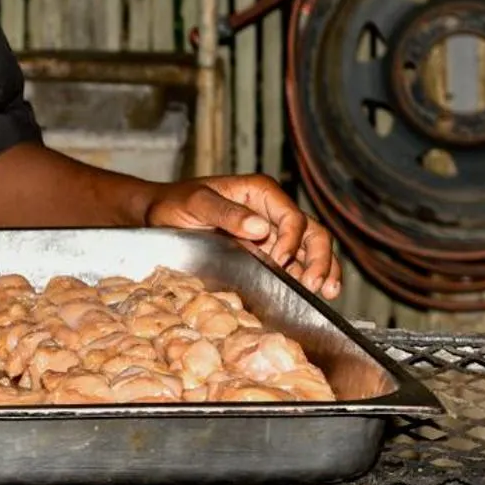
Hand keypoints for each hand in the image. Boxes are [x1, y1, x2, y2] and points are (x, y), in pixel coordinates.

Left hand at [142, 173, 341, 298]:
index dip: (291, 241)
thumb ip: (226, 213)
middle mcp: (272, 210)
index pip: (292, 217)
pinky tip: (317, 292)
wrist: (159, 215)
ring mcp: (273, 231)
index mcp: (261, 192)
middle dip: (318, 259)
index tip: (277, 262)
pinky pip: (298, 262)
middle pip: (312, 232)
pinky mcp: (268, 250)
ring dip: (322, 269)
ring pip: (311, 248)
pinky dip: (310, 275)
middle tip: (313, 286)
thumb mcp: (195, 203)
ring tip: (325, 292)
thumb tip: (261, 228)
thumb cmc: (174, 204)